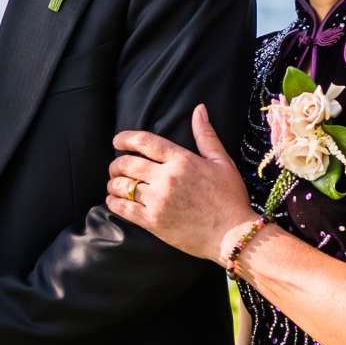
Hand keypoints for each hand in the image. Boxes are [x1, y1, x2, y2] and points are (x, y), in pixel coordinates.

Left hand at [108, 107, 258, 262]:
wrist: (232, 235)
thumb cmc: (230, 198)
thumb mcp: (222, 162)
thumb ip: (206, 135)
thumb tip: (199, 109)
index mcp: (182, 160)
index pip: (145, 142)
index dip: (126, 138)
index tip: (117, 141)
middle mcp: (166, 178)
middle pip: (128, 164)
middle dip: (116, 164)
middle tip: (115, 167)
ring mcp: (158, 200)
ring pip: (122, 186)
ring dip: (113, 183)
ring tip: (114, 184)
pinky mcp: (153, 222)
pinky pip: (124, 208)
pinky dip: (114, 202)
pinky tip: (113, 200)